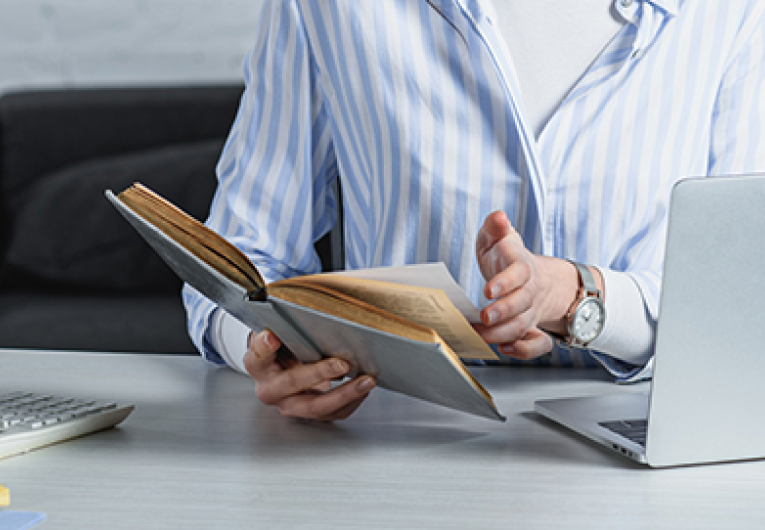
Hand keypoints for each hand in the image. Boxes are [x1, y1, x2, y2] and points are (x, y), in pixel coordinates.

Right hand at [243, 329, 375, 420]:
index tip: (273, 337)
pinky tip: (363, 389)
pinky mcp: (308, 413)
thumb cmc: (279, 348)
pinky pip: (332, 414)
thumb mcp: (274, 334)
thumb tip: (279, 330)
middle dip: (321, 373)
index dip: (265, 346)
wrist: (279, 368)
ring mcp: (290, 405)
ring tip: (366, 381)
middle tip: (342, 363)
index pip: (258, 355)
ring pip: (317, 407)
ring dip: (345, 395)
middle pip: (293, 384)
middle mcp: (270, 389)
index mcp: (257, 365)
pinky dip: (350, 402)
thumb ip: (279, 329)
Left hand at [474, 211, 577, 358]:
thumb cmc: (508, 258)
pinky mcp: (532, 328)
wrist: (534, 277)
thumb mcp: (500, 239)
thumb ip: (495, 228)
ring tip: (481, 335)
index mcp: (522, 267)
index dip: (505, 282)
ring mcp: (531, 312)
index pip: (519, 273)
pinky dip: (526, 350)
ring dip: (503, 334)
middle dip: (503, 312)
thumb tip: (498, 217)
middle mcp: (529, 292)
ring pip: (524, 326)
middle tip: (484, 317)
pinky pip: (539, 344)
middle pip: (522, 303)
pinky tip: (505, 348)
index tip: (488, 289)